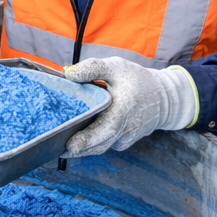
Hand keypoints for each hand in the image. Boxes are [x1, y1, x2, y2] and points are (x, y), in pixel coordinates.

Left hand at [62, 59, 198, 157]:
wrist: (164, 98)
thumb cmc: (137, 80)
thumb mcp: (116, 66)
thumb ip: (92, 68)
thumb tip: (67, 74)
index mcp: (123, 110)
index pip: (105, 130)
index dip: (86, 140)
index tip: (68, 145)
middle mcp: (125, 129)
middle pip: (98, 145)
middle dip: (77, 149)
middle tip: (53, 146)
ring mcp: (126, 139)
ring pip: (100, 147)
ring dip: (81, 148)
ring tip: (58, 142)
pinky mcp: (124, 142)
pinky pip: (104, 145)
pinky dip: (90, 144)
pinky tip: (75, 137)